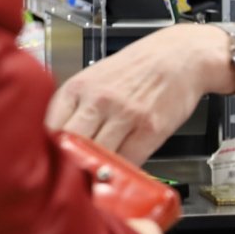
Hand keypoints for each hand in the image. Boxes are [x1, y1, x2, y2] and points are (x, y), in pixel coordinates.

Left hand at [45, 24, 230, 164]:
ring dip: (97, 171)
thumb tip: (61, 140)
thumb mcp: (99, 76)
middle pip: (70, 146)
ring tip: (97, 178)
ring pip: (98, 157)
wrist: (184, 55)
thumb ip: (78, 105)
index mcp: (80, 87)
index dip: (50, 149)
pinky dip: (123, 172)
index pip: (51, 128)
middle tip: (73, 177)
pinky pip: (128, 161)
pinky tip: (121, 172)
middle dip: (71, 163)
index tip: (52, 161)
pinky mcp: (150, 129)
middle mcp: (99, 100)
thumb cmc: (142, 66)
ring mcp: (125, 115)